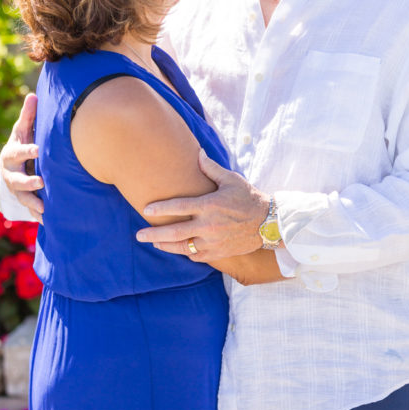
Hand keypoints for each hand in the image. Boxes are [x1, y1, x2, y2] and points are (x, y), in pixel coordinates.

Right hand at [0, 93, 44, 222]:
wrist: (12, 165)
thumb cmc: (23, 142)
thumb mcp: (23, 129)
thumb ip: (28, 116)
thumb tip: (33, 95)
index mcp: (12, 153)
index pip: (18, 151)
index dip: (27, 150)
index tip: (38, 149)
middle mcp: (11, 172)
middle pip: (16, 179)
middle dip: (27, 182)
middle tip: (41, 182)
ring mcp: (16, 188)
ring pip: (22, 198)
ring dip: (32, 203)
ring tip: (44, 208)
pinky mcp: (23, 199)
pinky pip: (29, 209)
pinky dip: (37, 215)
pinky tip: (48, 221)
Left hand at [136, 150, 268, 260]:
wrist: (269, 222)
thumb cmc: (249, 197)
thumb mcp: (231, 179)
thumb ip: (211, 168)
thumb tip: (197, 153)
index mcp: (209, 205)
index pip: (178, 207)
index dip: (160, 208)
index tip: (146, 209)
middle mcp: (209, 225)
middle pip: (174, 233)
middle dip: (154, 235)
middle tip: (139, 235)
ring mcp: (213, 241)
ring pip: (183, 247)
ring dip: (166, 246)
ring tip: (154, 243)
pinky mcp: (219, 252)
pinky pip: (197, 255)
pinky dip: (186, 253)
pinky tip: (179, 248)